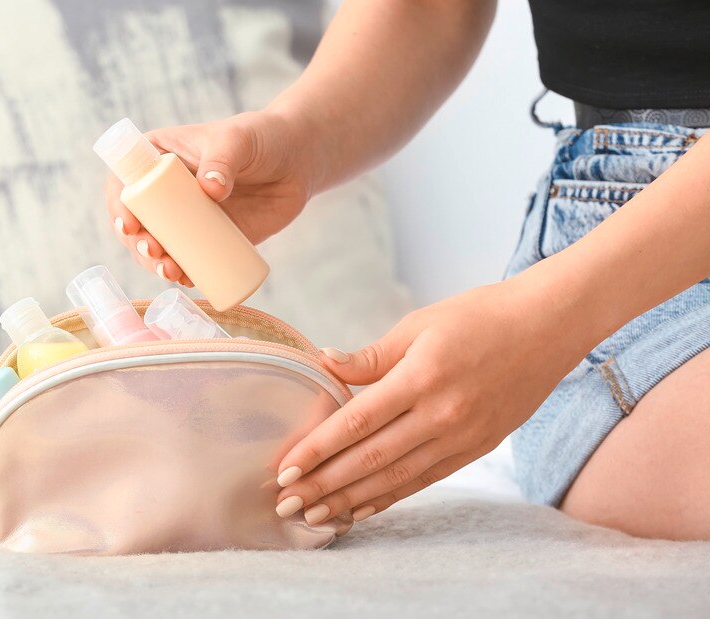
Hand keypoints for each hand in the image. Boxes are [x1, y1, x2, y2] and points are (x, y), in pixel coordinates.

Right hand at [103, 110, 318, 284]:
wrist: (297, 161)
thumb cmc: (261, 138)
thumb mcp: (237, 140)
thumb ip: (223, 159)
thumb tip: (210, 190)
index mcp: (158, 158)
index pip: (125, 182)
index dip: (119, 206)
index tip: (130, 225)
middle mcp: (166, 191)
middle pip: (138, 222)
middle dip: (137, 244)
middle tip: (155, 253)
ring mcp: (186, 217)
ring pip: (159, 245)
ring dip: (155, 264)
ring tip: (171, 272)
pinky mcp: (209, 237)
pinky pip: (188, 260)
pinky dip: (183, 274)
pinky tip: (185, 281)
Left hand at [274, 277, 588, 523]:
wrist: (547, 327)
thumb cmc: (478, 316)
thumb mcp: (419, 323)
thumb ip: (371, 356)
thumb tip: (323, 364)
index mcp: (421, 377)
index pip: (357, 422)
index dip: (318, 449)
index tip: (285, 467)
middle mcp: (441, 414)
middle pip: (371, 459)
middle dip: (324, 484)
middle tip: (286, 502)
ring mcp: (462, 437)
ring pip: (396, 478)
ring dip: (350, 500)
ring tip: (314, 515)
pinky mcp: (476, 449)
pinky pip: (425, 481)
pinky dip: (389, 498)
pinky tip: (360, 510)